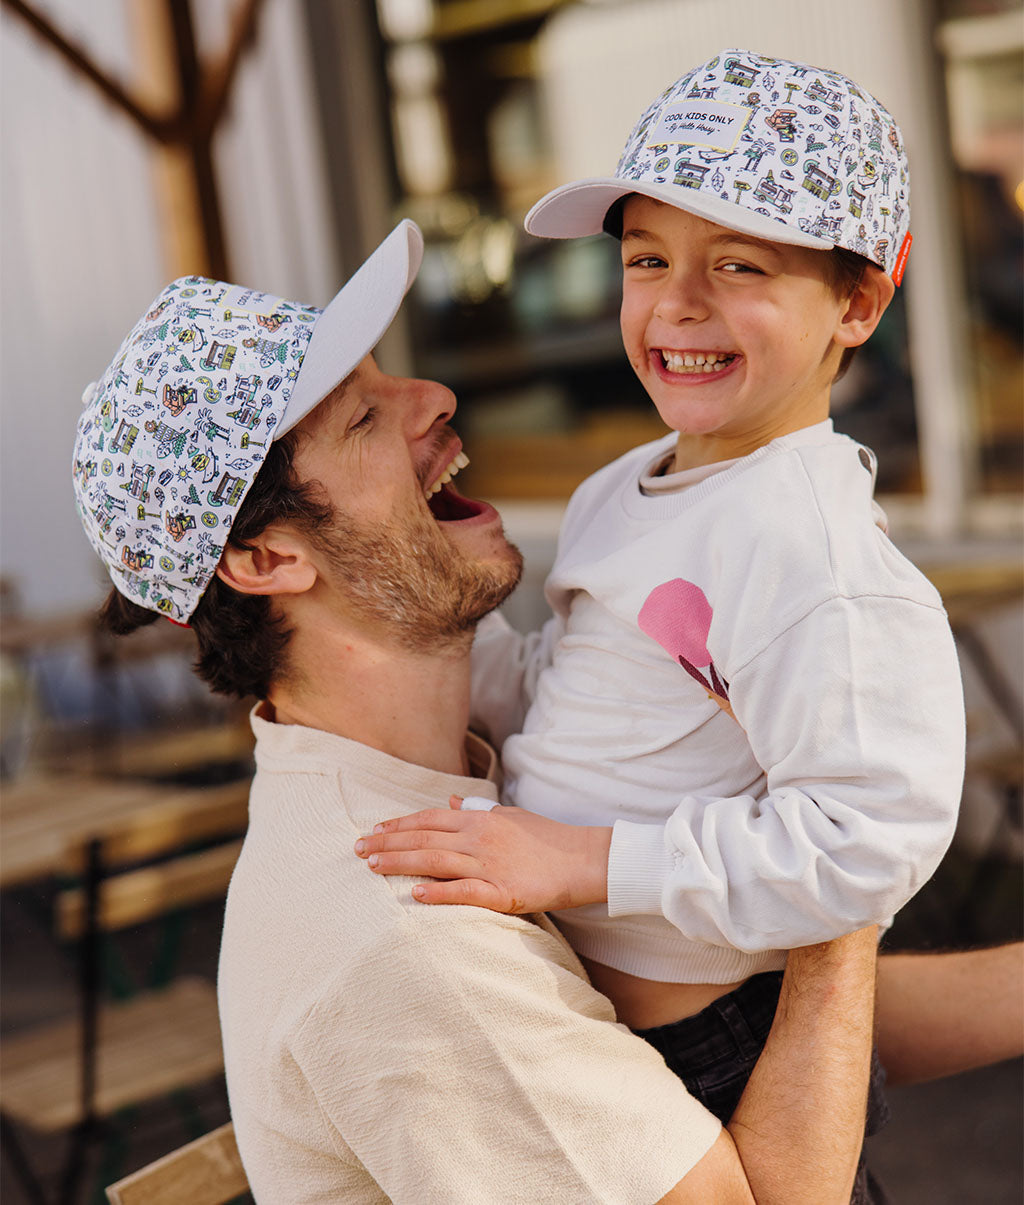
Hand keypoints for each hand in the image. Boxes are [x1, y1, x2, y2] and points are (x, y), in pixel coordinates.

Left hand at [355, 797, 611, 913]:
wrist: (584, 859)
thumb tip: (452, 798)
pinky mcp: (502, 892)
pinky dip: (437, 892)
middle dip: (388, 843)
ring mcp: (490, 864)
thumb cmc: (548, 838)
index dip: (400, 824)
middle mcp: (480, 838)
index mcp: (481, 819)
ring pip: (435, 861)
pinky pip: (464, 891)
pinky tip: (414, 894)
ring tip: (372, 866)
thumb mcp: (511, 815)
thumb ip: (479, 809)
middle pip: (424, 837)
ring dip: (400, 863)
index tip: (373, 830)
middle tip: (357, 849)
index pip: (430, 818)